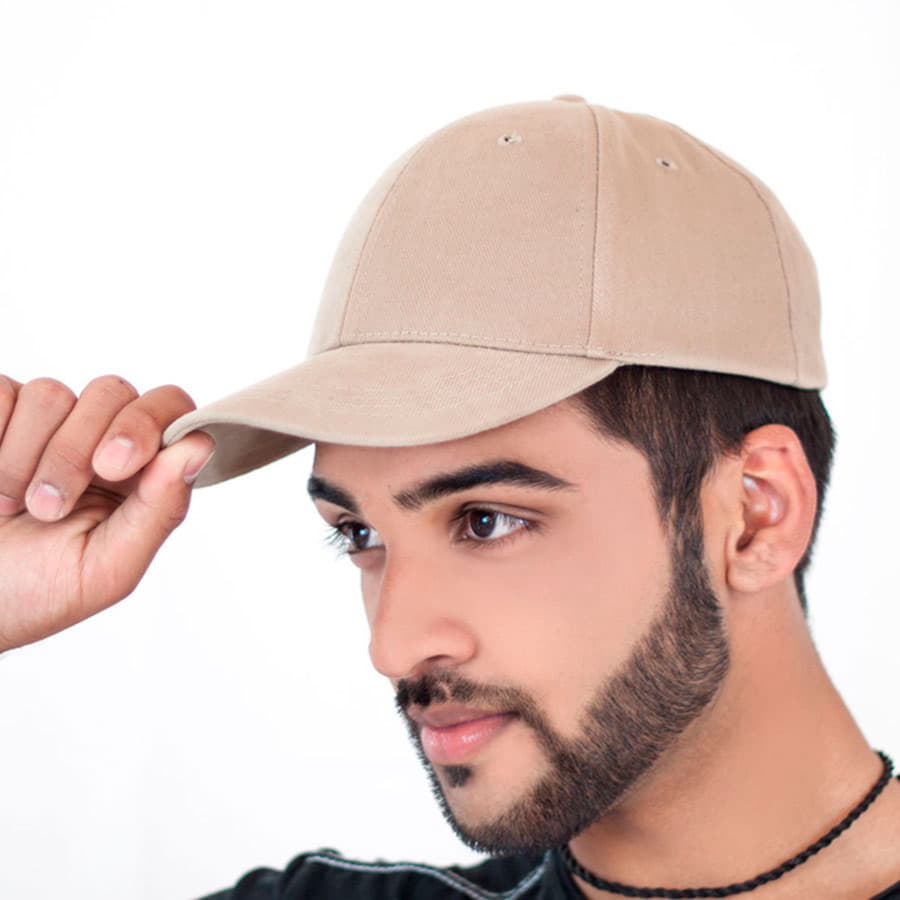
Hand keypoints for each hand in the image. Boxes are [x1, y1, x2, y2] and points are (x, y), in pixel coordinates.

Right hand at [0, 375, 214, 651]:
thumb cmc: (35, 593)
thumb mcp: (107, 569)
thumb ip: (160, 510)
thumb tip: (198, 447)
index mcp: (141, 472)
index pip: (171, 409)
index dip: (148, 423)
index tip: (114, 467)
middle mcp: (98, 436)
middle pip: (113, 392)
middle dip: (75, 451)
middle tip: (49, 508)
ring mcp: (45, 420)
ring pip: (51, 393)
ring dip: (24, 459)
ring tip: (12, 507)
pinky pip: (2, 392)